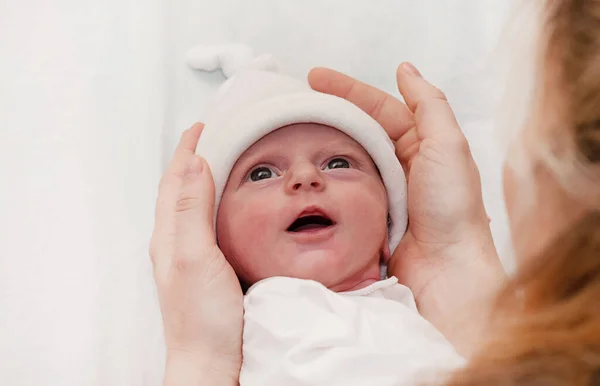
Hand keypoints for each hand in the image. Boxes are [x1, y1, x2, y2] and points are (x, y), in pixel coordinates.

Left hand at [150, 123, 242, 384]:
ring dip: (200, 178)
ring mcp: (189, 256)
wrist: (209, 361)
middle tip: (211, 136)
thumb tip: (193, 163)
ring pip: (190, 205)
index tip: (202, 126)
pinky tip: (227, 208)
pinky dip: (212, 202)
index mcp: (170, 235)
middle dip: (191, 158)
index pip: (175, 180)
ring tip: (219, 160)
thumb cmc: (202, 317)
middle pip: (179, 188)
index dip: (187, 150)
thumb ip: (191, 210)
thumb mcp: (195, 256)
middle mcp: (175, 242)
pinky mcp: (205, 268)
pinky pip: (204, 222)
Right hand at [308, 64, 505, 355]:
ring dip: (322, 143)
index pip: (379, 107)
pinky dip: (323, 179)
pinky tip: (303, 171)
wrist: (445, 272)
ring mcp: (380, 191)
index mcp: (421, 144)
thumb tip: (406, 70)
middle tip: (295, 102)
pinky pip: (339, 190)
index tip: (314, 77)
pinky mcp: (365, 216)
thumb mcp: (448, 147)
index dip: (348, 89)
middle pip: (358, 129)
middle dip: (329, 113)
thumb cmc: (451, 209)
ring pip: (345, 158)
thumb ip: (429, 105)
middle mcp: (400, 165)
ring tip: (292, 131)